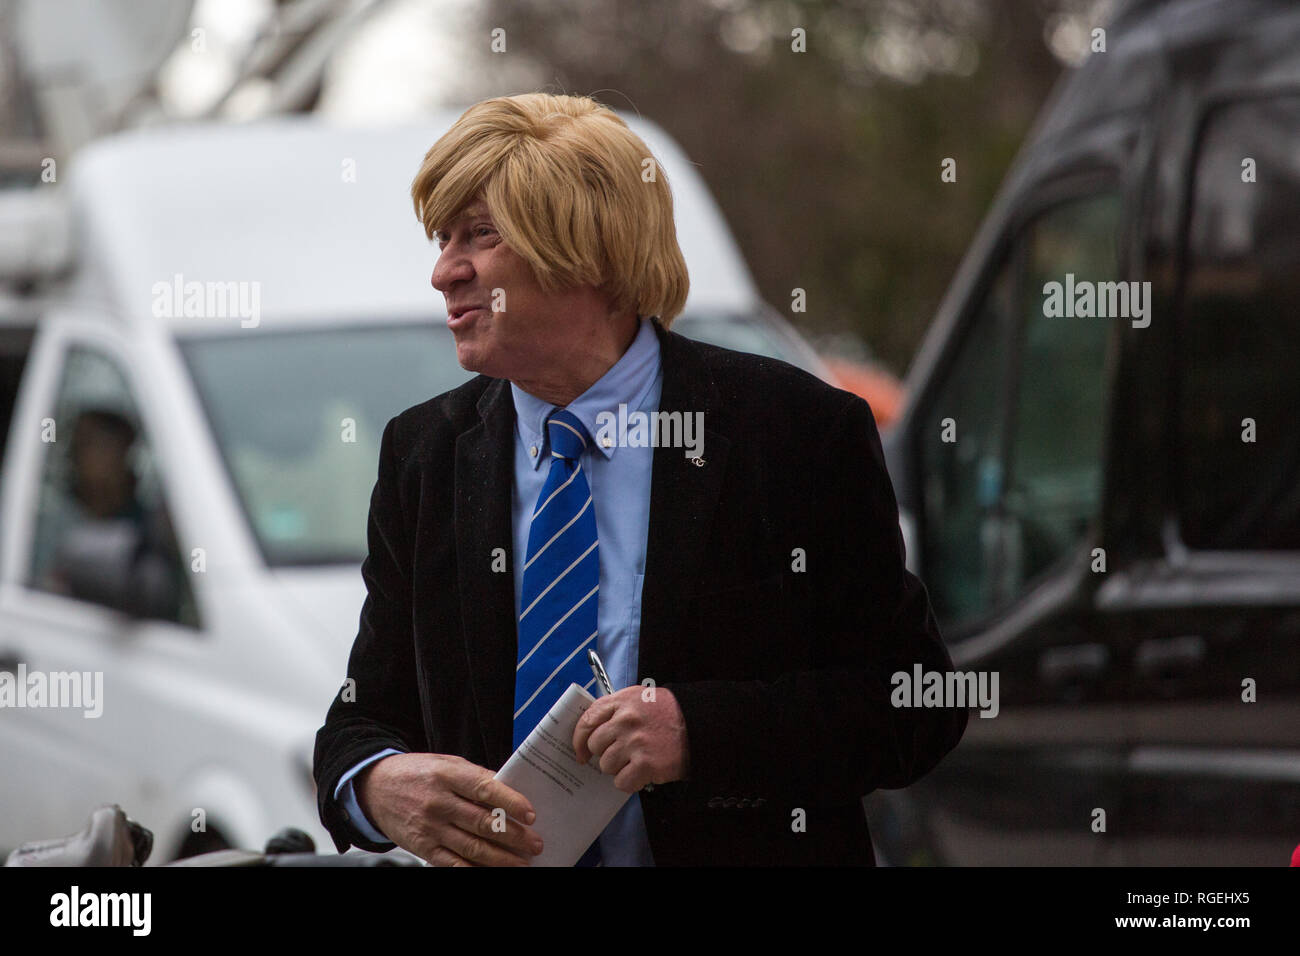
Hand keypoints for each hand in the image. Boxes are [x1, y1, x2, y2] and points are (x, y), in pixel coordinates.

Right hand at [354, 752, 542, 865]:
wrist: (374, 788)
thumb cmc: (416, 773)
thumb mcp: (446, 763)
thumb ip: (476, 777)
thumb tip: (509, 791)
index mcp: (447, 775)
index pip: (485, 789)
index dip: (510, 802)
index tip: (530, 814)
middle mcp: (438, 802)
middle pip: (482, 823)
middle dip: (513, 836)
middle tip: (534, 844)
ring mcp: (429, 827)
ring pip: (471, 847)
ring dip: (501, 858)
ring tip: (521, 862)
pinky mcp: (422, 847)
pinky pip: (452, 863)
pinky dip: (474, 869)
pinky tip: (491, 870)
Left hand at [572, 686, 689, 791]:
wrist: (699, 725)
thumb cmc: (668, 713)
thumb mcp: (641, 697)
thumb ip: (616, 708)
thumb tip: (592, 728)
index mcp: (622, 702)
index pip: (587, 720)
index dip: (579, 739)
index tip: (580, 751)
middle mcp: (625, 720)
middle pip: (595, 745)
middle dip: (605, 753)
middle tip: (620, 754)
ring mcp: (635, 743)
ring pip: (606, 765)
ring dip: (618, 768)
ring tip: (634, 762)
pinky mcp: (646, 764)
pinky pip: (621, 782)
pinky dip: (629, 782)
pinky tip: (640, 774)